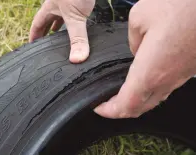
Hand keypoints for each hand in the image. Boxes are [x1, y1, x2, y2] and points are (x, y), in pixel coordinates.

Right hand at [29, 0, 94, 62]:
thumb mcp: (75, 17)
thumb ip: (78, 38)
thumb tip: (76, 60)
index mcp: (50, 8)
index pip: (37, 24)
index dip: (34, 35)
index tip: (32, 46)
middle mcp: (57, 4)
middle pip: (47, 20)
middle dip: (46, 32)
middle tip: (47, 45)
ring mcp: (69, 2)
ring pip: (61, 16)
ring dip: (60, 26)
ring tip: (60, 36)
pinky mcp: (80, 0)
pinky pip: (75, 13)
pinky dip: (75, 20)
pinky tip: (79, 24)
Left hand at [94, 0, 195, 117]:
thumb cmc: (181, 6)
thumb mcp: (141, 17)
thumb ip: (133, 40)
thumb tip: (138, 51)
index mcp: (151, 71)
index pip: (127, 104)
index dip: (110, 110)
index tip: (98, 107)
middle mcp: (167, 80)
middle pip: (140, 107)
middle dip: (121, 110)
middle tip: (107, 103)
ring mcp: (180, 76)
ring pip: (154, 99)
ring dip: (135, 101)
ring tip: (120, 94)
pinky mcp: (189, 69)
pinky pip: (165, 88)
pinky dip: (149, 91)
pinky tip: (143, 81)